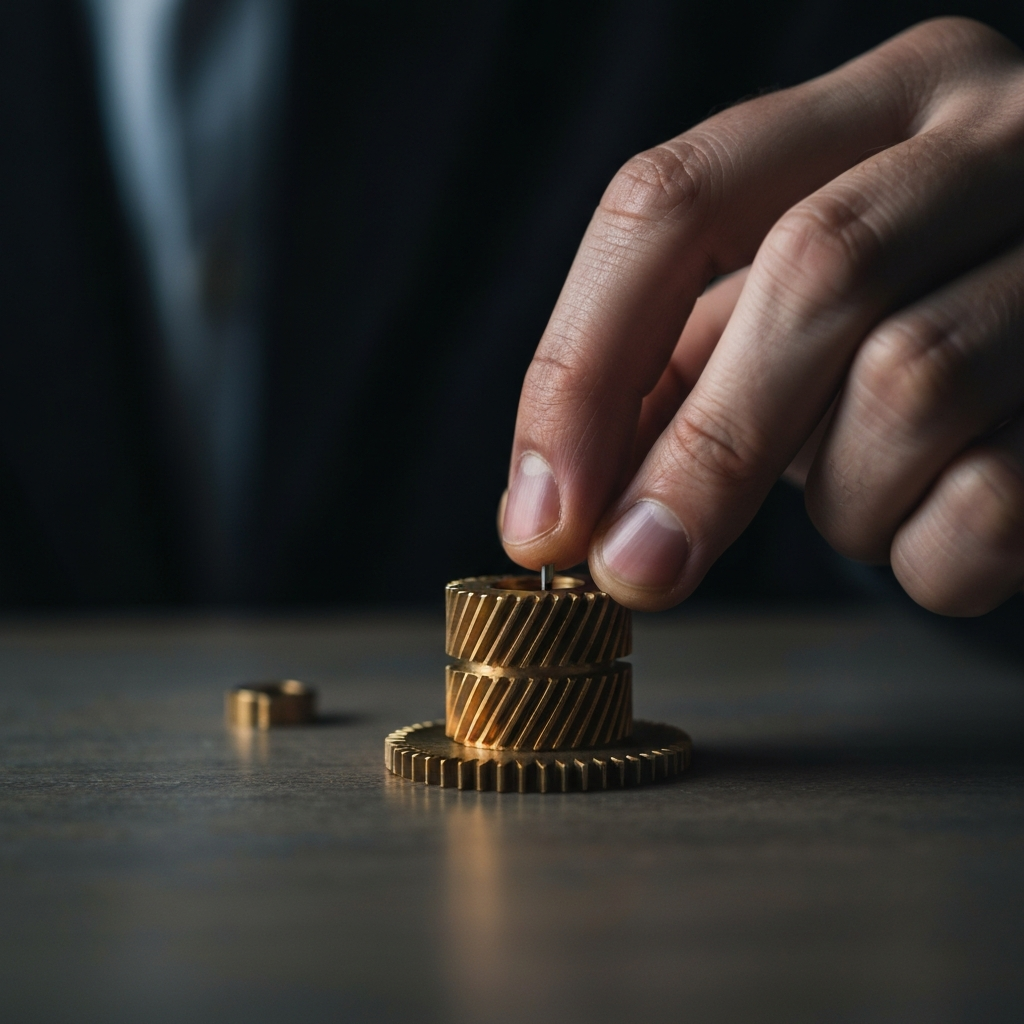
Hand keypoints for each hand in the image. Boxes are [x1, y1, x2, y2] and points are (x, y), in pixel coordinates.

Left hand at [500, 17, 1023, 615]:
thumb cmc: (907, 328)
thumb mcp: (780, 316)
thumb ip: (671, 380)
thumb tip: (558, 504)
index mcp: (878, 100)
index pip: (673, 198)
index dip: (581, 369)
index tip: (542, 511)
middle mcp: (996, 135)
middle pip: (810, 272)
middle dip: (699, 455)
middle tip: (632, 572)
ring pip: (911, 382)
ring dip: (847, 497)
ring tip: (861, 503)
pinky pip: (995, 495)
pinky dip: (930, 552)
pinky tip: (937, 530)